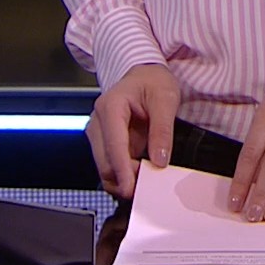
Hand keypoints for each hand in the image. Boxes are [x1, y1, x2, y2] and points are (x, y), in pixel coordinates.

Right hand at [87, 63, 179, 198]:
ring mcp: (99, 133)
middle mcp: (98, 121)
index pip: (113, 145)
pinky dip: (124, 174)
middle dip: (124, 179)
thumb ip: (162, 130)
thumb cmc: (152, 81)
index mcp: (110, 107)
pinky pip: (111, 165)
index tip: (130, 189)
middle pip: (104, 161)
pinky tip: (141, 175)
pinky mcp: (105, 142)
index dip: (122, 170)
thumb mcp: (165, 99)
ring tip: (147, 181)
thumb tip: (159, 160)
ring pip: (105, 167)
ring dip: (123, 179)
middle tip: (148, 188)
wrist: (144, 75)